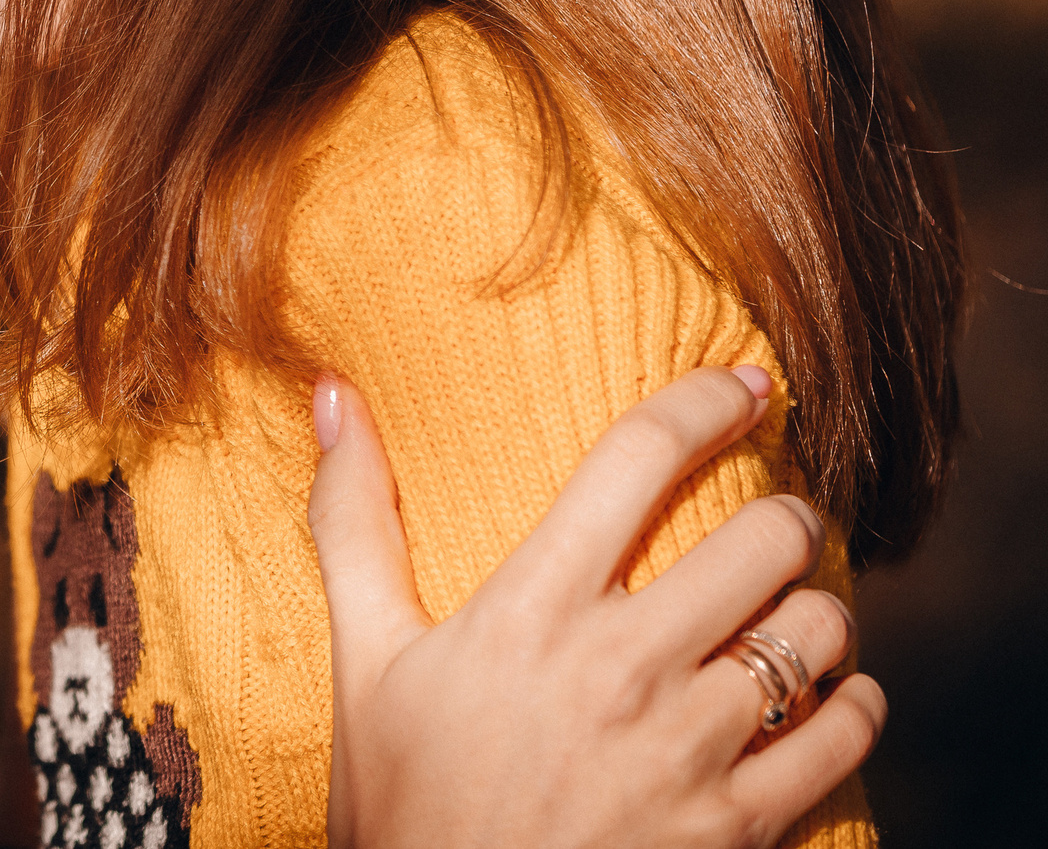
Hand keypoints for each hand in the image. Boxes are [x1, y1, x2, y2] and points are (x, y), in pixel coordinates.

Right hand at [308, 366, 885, 848]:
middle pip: (761, 535)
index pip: (637, 459)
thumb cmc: (403, 801)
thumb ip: (353, 521)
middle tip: (773, 522)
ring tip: (795, 611)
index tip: (744, 382)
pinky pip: (842, 738)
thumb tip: (334, 393)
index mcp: (530, 609)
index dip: (706, 399)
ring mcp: (687, 750)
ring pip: (817, 633)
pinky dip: (852, 707)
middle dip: (784, 513)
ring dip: (817, 611)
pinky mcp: (736, 827)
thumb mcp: (364, 660)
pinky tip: (827, 699)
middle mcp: (621, 666)